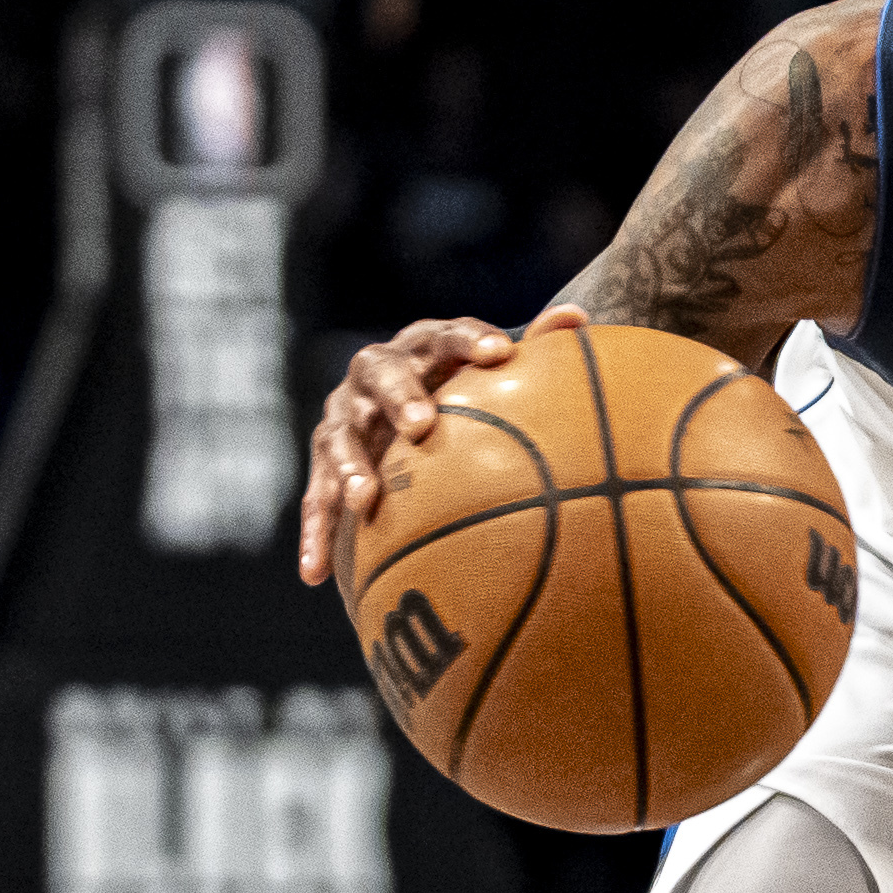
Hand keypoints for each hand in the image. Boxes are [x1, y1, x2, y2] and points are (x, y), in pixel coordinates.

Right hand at [302, 304, 578, 586]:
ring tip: (366, 499)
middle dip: (399, 396)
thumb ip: (535, 346)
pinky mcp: (324, 462)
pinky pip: (316, 499)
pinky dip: (315, 534)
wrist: (403, 406)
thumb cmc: (466, 388)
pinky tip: (315, 574)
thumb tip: (577, 317)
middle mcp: (373, 375)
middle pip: (380, 375)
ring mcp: (344, 417)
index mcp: (421, 346)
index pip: (446, 335)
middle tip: (422, 424)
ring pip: (339, 437)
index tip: (499, 354)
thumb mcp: (494, 368)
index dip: (470, 339)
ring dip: (350, 466)